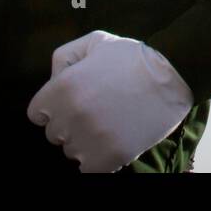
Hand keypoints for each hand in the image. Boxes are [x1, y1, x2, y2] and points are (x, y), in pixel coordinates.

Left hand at [27, 31, 194, 172]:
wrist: (174, 74)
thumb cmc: (133, 56)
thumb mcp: (95, 41)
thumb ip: (65, 57)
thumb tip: (53, 80)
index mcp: (63, 88)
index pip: (37, 114)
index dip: (53, 108)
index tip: (72, 103)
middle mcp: (71, 116)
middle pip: (54, 134)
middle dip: (70, 124)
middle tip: (96, 111)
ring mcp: (91, 139)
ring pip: (72, 152)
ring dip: (85, 142)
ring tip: (108, 124)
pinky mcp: (111, 157)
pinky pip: (90, 168)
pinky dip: (99, 159)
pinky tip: (113, 141)